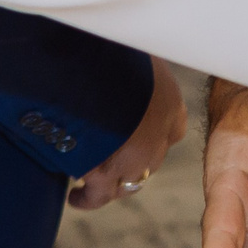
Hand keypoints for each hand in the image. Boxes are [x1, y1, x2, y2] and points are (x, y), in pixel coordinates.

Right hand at [72, 57, 188, 210]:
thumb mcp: (135, 53)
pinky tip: (76, 197)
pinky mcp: (106, 175)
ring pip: (129, 180)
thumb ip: (136, 65)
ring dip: (112, 179)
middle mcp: (158, 138)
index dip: (153, 129)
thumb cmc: (113, 51)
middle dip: (133, 154)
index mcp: (170, 105)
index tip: (137, 127)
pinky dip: (87, 198)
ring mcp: (134, 161)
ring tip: (90, 180)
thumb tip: (125, 49)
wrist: (94, 72)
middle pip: (150, 157)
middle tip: (110, 149)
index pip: (171, 128)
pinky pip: (98, 196)